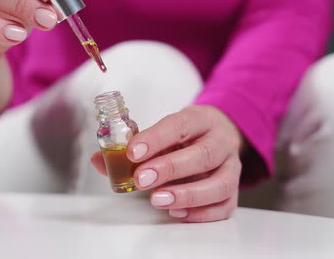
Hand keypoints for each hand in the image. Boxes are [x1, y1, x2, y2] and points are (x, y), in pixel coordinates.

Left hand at [91, 105, 243, 222]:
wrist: (219, 135)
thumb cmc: (185, 137)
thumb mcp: (162, 132)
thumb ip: (132, 146)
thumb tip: (99, 160)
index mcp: (201, 119)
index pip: (180, 125)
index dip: (155, 138)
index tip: (133, 151)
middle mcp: (221, 142)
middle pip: (204, 154)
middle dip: (170, 168)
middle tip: (141, 179)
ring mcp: (232, 167)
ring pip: (221, 183)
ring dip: (188, 194)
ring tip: (158, 199)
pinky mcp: (234, 192)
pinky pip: (225, 206)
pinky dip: (201, 213)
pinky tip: (177, 211)